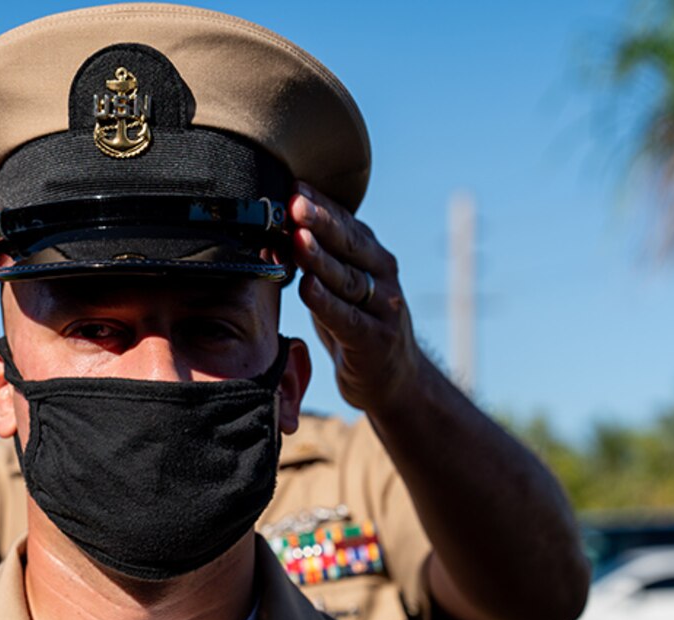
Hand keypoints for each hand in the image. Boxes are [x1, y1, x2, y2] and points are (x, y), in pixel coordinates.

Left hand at [290, 181, 418, 411]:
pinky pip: (347, 318)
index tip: (293, 185)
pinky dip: (326, 303)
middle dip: (320, 220)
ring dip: (321, 257)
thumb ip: (322, 260)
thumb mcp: (343, 288)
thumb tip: (279, 228)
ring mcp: (383, 308)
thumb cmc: (359, 326)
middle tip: (294, 201)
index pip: (347, 223)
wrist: (394, 381)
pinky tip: (308, 287)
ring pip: (348, 278)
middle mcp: (384, 276)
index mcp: (374, 257)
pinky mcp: (375, 341)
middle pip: (349, 244)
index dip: (322, 204)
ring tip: (298, 237)